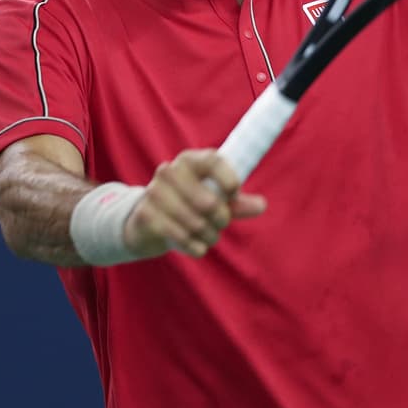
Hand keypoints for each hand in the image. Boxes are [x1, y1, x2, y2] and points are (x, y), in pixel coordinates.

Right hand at [123, 149, 267, 258]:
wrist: (147, 221)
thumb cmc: (188, 205)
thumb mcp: (213, 199)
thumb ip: (237, 203)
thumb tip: (261, 205)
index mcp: (189, 160)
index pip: (213, 161)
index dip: (229, 180)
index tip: (235, 195)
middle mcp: (169, 171)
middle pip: (209, 201)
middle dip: (222, 219)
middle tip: (221, 223)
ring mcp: (154, 193)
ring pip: (197, 223)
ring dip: (210, 236)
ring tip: (210, 237)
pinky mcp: (146, 215)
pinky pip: (182, 237)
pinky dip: (196, 247)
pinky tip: (198, 247)